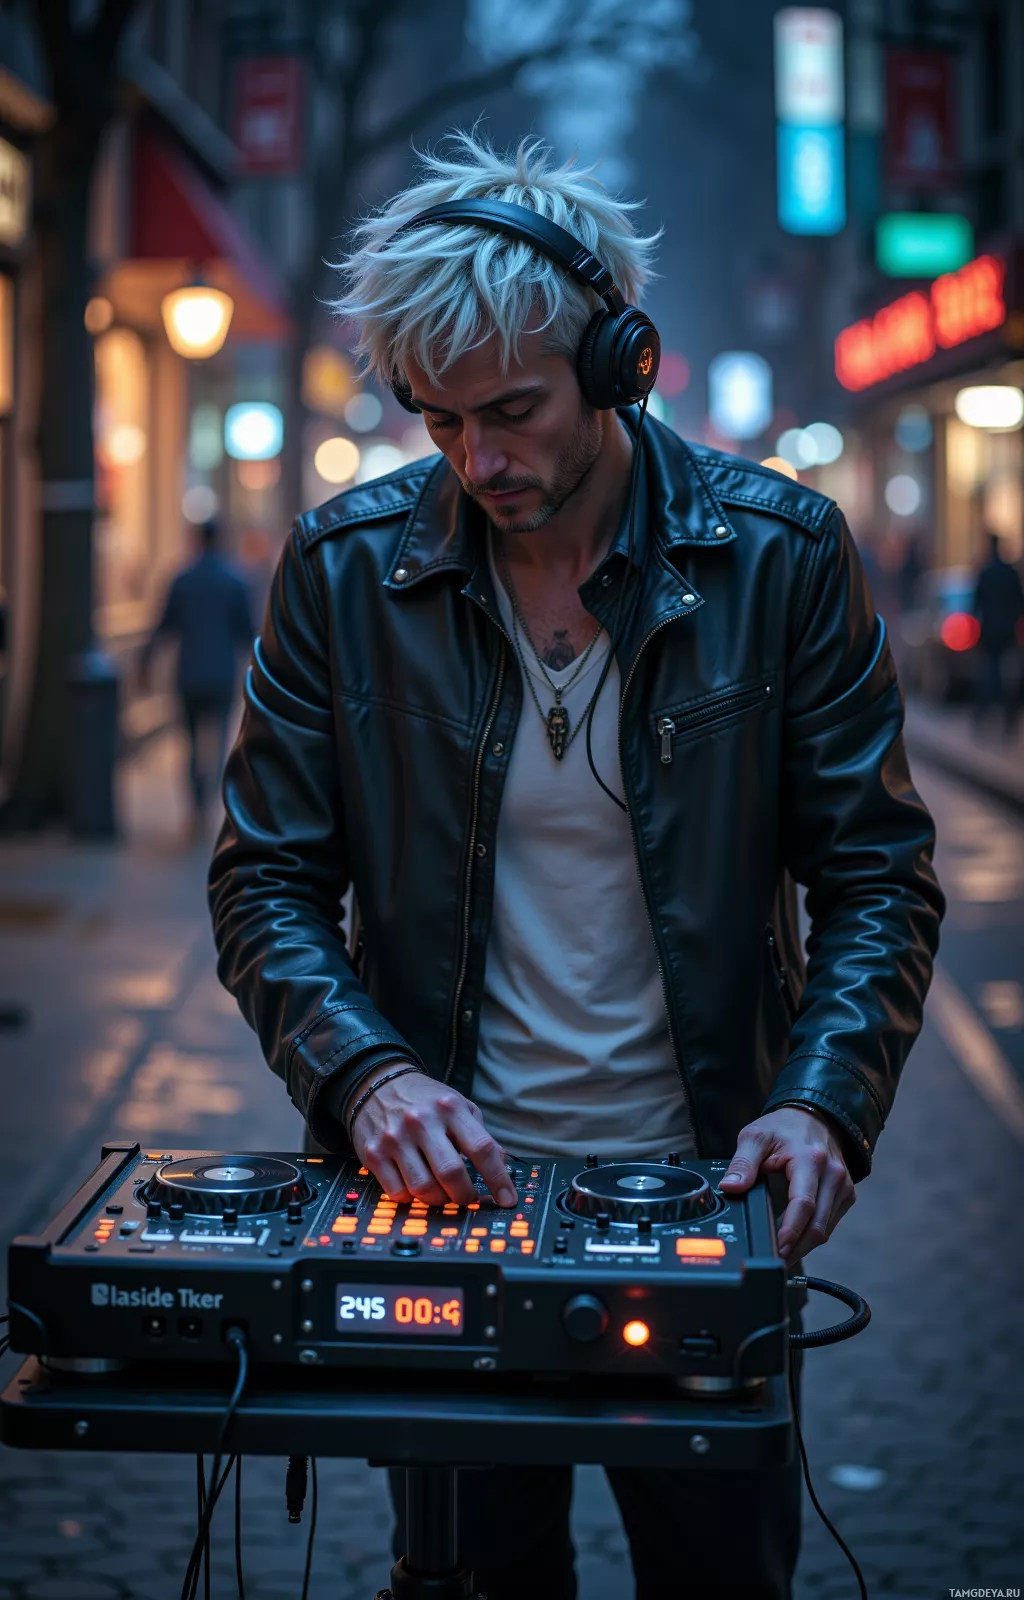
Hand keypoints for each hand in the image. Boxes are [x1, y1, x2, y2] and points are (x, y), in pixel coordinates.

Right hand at [351, 1066, 516, 1208]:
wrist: (377, 1085)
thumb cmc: (424, 1100)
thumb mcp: (459, 1106)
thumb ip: (481, 1135)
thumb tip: (503, 1166)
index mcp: (449, 1108)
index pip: (481, 1148)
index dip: (499, 1178)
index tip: (508, 1198)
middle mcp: (421, 1122)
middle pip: (451, 1173)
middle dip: (465, 1195)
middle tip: (468, 1197)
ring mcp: (395, 1139)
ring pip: (424, 1188)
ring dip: (439, 1199)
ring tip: (443, 1192)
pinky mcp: (373, 1154)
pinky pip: (398, 1192)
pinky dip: (412, 1198)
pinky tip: (416, 1186)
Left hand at [718, 1107, 854, 1259]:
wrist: (816, 1116)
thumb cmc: (785, 1128)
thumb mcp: (756, 1137)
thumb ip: (742, 1163)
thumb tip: (730, 1187)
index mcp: (810, 1160)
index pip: (803, 1205)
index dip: (790, 1232)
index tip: (776, 1249)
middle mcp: (833, 1175)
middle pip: (818, 1225)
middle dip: (796, 1248)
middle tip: (774, 1261)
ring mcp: (843, 1187)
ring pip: (825, 1229)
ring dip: (803, 1246)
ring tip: (780, 1255)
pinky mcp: (846, 1195)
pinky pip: (829, 1224)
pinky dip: (811, 1235)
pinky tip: (795, 1241)